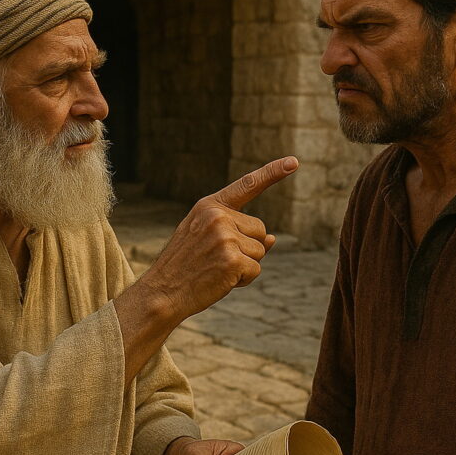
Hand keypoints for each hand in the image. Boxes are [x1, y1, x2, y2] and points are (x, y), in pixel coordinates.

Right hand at [139, 156, 298, 322]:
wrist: (162, 292)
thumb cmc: (185, 267)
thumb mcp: (206, 239)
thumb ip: (237, 232)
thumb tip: (272, 238)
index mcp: (209, 206)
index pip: (247, 185)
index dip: (273, 172)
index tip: (294, 162)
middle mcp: (218, 216)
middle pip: (260, 229)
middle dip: (247, 248)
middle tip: (217, 260)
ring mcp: (225, 237)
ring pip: (260, 251)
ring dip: (245, 265)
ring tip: (216, 270)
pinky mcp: (232, 259)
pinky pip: (256, 269)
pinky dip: (244, 280)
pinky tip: (220, 281)